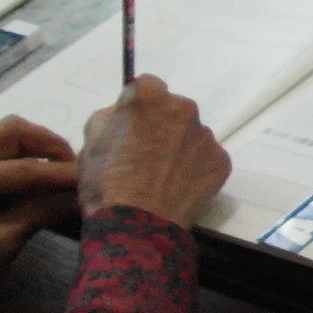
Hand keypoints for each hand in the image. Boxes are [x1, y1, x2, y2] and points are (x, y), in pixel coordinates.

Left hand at [0, 117, 82, 312]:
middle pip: (11, 132)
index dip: (61, 173)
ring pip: (5, 138)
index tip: (93, 179)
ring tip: (60, 176)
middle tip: (74, 171)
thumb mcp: (2, 245)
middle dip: (49, 147)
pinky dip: (22, 161)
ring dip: (36, 152)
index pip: (22, 167)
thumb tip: (84, 194)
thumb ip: (42, 211)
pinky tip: (39, 183)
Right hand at [79, 76, 230, 225]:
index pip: (147, 86)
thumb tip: (123, 112)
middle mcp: (184, 108)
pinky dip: (194, 169)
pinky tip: (176, 188)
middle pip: (172, 110)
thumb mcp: (91, 142)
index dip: (138, 107)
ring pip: (190, 134)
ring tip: (160, 177)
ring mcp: (205, 135)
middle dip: (161, 125)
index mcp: (149, 97)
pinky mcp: (221, 161)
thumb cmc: (107, 183)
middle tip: (145, 155)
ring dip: (178, 147)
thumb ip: (110, 116)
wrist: (138, 225)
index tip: (132, 125)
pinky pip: (205, 158)